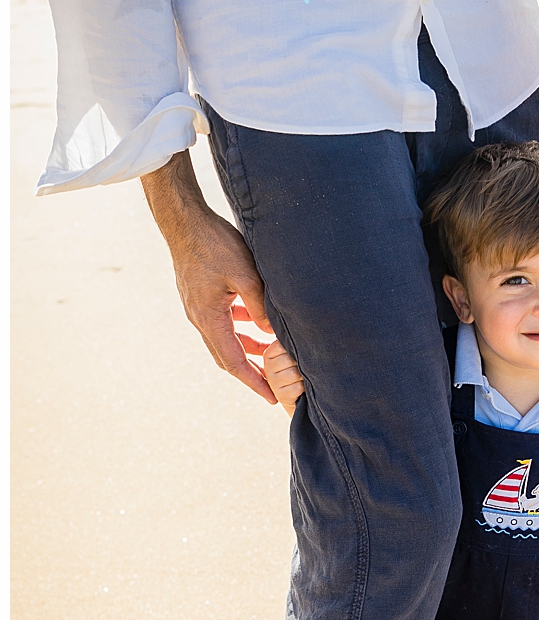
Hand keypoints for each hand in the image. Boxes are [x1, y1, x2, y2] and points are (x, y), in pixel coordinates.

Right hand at [141, 151, 276, 402]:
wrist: (185, 221)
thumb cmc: (215, 244)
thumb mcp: (245, 275)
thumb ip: (261, 306)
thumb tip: (273, 333)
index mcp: (209, 318)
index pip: (232, 361)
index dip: (253, 381)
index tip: (270, 397)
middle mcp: (199, 318)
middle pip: (226, 356)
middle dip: (250, 371)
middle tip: (273, 384)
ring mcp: (197, 307)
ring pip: (224, 338)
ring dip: (246, 348)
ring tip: (269, 353)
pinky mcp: (199, 296)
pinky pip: (221, 320)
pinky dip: (239, 327)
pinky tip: (255, 321)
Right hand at [261, 337, 305, 412]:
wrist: (304, 394)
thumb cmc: (302, 367)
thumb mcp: (294, 352)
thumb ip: (290, 341)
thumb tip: (296, 326)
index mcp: (270, 353)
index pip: (283, 345)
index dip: (296, 349)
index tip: (299, 353)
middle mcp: (268, 366)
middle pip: (290, 360)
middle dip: (302, 364)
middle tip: (303, 367)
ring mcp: (273, 382)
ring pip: (294, 374)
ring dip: (304, 376)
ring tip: (304, 377)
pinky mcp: (280, 396)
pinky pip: (297, 387)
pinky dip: (304, 388)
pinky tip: (303, 387)